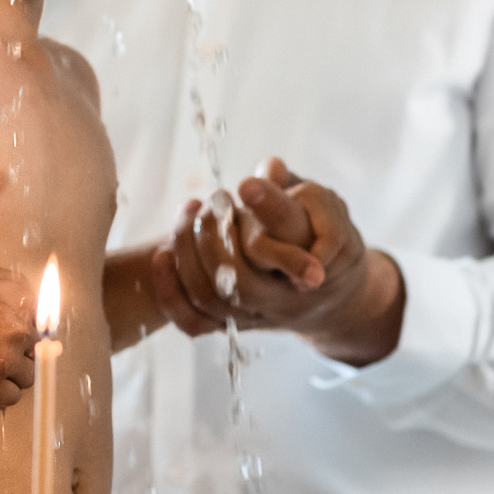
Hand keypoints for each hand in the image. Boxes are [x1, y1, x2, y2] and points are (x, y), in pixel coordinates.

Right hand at [0, 262, 37, 406]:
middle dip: (21, 350)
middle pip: (37, 350)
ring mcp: (5, 360)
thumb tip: (38, 306)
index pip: (42, 325)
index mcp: (23, 302)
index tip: (14, 334)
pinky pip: (12, 397)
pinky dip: (2, 392)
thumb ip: (17, 287)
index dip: (27, 330)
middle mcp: (20, 331)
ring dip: (14, 373)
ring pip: (28, 376)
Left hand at [161, 159, 403, 365]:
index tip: (246, 185)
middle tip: (212, 200)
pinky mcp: (234, 326)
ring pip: (213, 297)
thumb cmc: (321, 239)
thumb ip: (291, 189)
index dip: (269, 207)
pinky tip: (161, 254)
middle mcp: (286, 297)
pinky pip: (194, 322)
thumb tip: (271, 167)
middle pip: (240, 275)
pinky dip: (172, 291)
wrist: (331, 297)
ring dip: (188, 254)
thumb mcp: (321, 207)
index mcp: (313, 260)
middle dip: (214, 233)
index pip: (290, 234)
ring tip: (189, 212)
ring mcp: (259, 316)